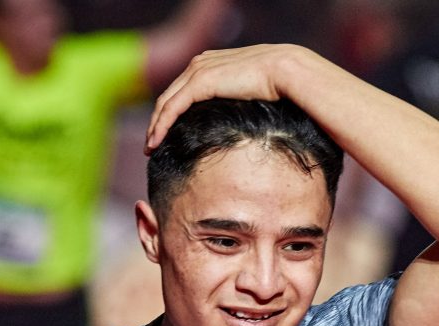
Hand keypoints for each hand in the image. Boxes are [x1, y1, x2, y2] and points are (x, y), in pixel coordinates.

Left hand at [145, 44, 309, 152]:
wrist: (287, 71)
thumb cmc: (281, 86)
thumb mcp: (254, 93)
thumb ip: (241, 102)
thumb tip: (244, 125)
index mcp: (212, 64)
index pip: (182, 90)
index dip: (171, 113)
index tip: (166, 134)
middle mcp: (200, 63)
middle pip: (169, 96)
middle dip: (157, 121)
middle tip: (152, 144)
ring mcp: (198, 70)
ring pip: (166, 103)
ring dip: (155, 126)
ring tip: (151, 148)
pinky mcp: (200, 81)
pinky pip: (172, 107)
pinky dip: (161, 125)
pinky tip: (156, 142)